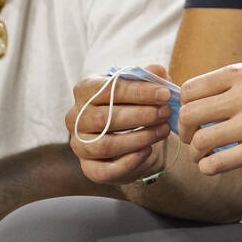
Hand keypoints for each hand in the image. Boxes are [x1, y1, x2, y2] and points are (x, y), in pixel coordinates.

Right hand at [65, 64, 173, 184]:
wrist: (131, 139)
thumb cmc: (133, 106)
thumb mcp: (142, 88)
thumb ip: (149, 78)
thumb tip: (157, 70)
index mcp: (84, 91)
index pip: (108, 89)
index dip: (138, 91)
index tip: (164, 93)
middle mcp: (76, 118)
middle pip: (105, 118)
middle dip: (141, 115)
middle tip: (166, 112)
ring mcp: (80, 145)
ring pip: (106, 145)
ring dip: (139, 138)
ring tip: (164, 130)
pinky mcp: (90, 169)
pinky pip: (107, 170)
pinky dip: (130, 161)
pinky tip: (149, 151)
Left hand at [178, 62, 241, 174]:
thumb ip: (232, 85)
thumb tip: (193, 99)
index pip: (190, 89)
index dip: (183, 106)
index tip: (190, 119)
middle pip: (189, 114)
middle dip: (184, 131)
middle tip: (192, 139)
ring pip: (201, 141)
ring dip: (196, 153)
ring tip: (204, 156)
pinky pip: (218, 162)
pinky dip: (208, 168)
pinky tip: (214, 167)